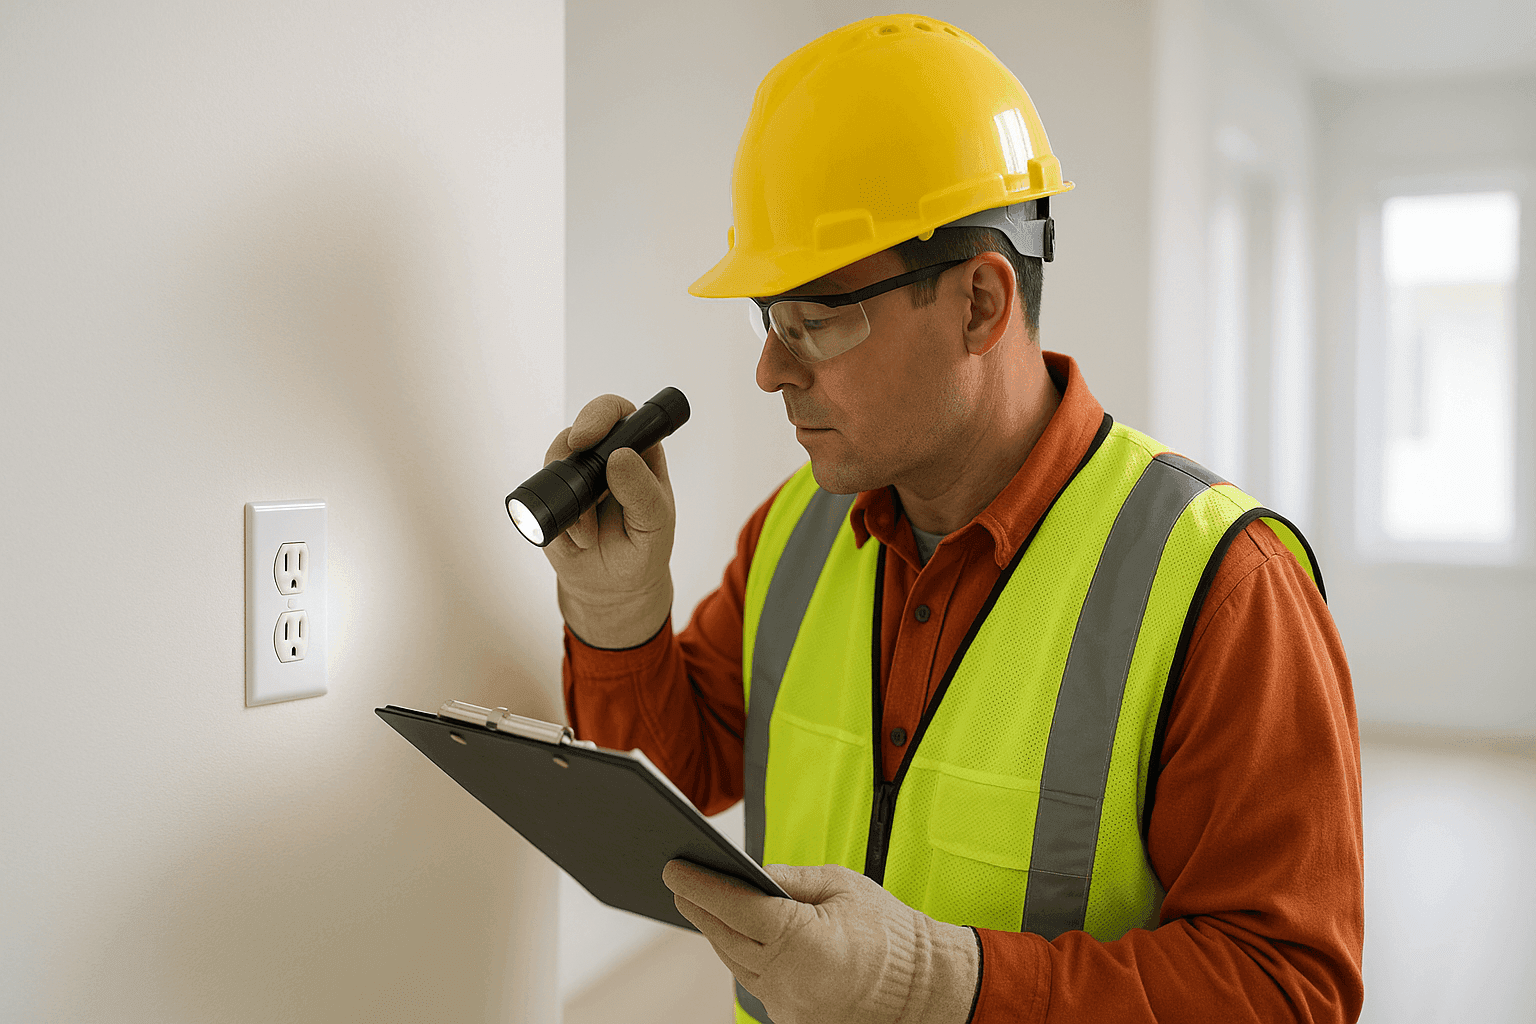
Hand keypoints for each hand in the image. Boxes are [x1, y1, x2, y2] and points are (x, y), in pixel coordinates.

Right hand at [542, 394, 675, 647]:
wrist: (614, 587)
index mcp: (638, 452)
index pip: (619, 413)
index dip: (601, 414)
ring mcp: (575, 475)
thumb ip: (641, 491)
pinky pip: (541, 493)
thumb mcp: (654, 523)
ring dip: (570, 497)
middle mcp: (604, 456)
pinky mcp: (552, 496)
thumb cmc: (644, 549)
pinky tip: (575, 540)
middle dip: (571, 446)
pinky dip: (556, 517)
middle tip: (572, 469)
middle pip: (581, 427)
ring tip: (589, 535)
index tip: (587, 439)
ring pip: (556, 459)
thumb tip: (619, 457)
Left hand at [663, 860, 978, 1023]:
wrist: (923, 988)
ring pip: (735, 964)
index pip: (736, 907)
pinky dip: (742, 959)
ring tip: (699, 906)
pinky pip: (755, 984)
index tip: (674, 868)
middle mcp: (789, 979)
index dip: (701, 885)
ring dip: (716, 934)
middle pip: (726, 937)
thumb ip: (789, 878)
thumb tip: (747, 870)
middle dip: (699, 908)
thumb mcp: (841, 885)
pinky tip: (732, 937)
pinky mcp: (792, 1021)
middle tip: (677, 883)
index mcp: (802, 939)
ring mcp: (789, 1007)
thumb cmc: (888, 930)